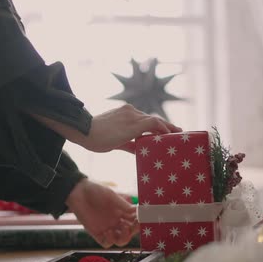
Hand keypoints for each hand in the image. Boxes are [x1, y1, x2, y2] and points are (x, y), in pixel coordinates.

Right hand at [34, 105, 181, 152]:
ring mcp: (132, 116)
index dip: (158, 125)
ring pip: (155, 120)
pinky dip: (163, 129)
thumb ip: (129, 144)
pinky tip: (168, 136)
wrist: (83, 132)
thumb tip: (140, 150)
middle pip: (153, 119)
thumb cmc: (94, 138)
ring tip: (178, 136)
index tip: (168, 131)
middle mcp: (130, 111)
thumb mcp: (115, 141)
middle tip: (179, 132)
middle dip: (167, 126)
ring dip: (168, 128)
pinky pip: (154, 124)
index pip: (146, 119)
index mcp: (125, 113)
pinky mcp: (134, 123)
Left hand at [66, 179, 138, 247]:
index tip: (141, 219)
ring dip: (124, 238)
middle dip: (133, 231)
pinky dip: (110, 240)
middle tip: (131, 226)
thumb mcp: (111, 196)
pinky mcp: (96, 233)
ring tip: (121, 229)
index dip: (139, 222)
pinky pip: (106, 243)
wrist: (77, 193)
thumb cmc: (95, 191)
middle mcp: (116, 221)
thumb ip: (123, 205)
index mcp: (121, 212)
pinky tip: (108, 231)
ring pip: (120, 241)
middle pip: (129, 233)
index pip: (134, 221)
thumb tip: (137, 211)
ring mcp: (107, 228)